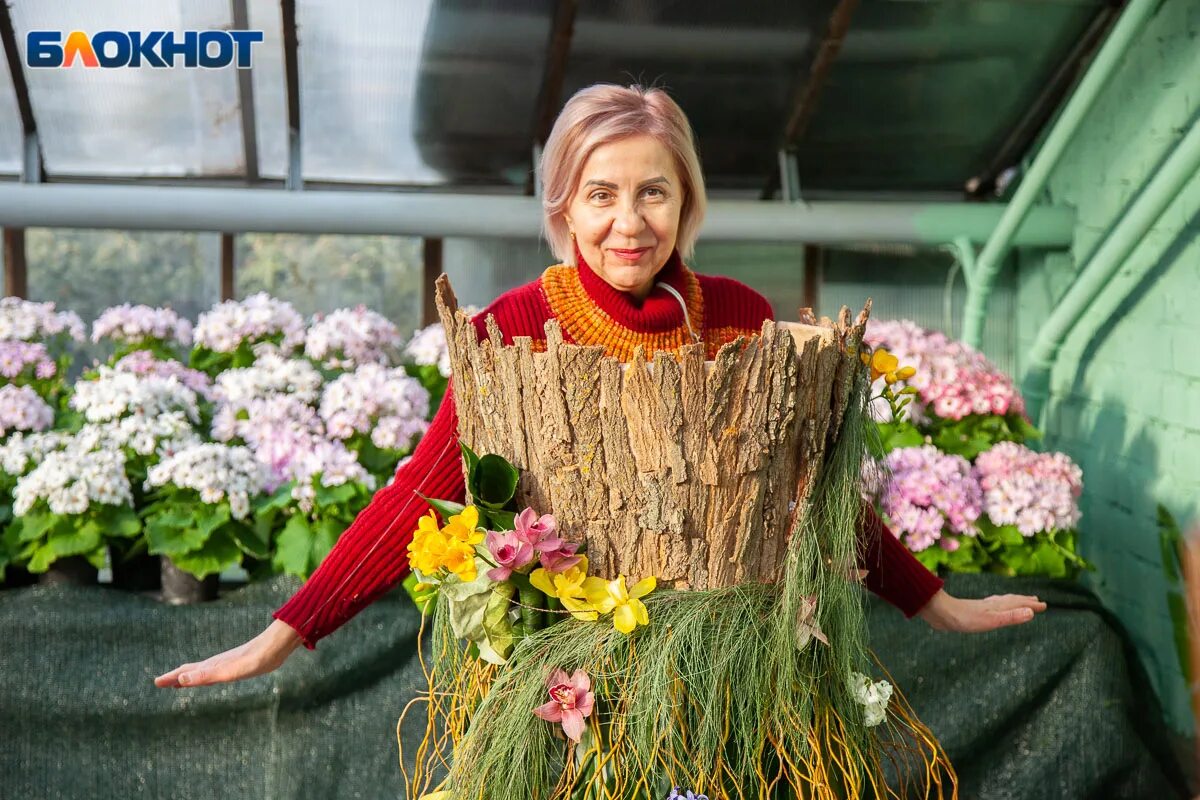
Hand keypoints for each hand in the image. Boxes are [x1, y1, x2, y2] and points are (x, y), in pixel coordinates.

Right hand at [154, 619, 303, 687]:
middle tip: (161, 682)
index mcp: (212, 666)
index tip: (156, 682)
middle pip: (192, 671)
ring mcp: (228, 663)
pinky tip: (211, 676)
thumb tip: (182, 680)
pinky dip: (207, 674)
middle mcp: (217, 663)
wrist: (276, 647)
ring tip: (181, 680)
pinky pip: (217, 670)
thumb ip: (206, 676)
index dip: (172, 678)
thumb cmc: (255, 660)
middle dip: (176, 677)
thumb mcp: (229, 672)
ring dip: (190, 676)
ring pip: (203, 670)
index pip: (186, 673)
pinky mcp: (239, 664)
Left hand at [917, 589, 1046, 632]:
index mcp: (997, 607)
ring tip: (1018, 603)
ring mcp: (981, 607)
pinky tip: (991, 609)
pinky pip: (991, 607)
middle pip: (1011, 601)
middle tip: (1036, 600)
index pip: (1018, 604)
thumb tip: (1031, 612)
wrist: (939, 613)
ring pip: (1001, 603)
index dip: (1031, 606)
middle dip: (1024, 601)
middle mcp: (991, 605)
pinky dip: (998, 606)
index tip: (1044, 605)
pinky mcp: (972, 611)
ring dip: (1012, 602)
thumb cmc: (964, 618)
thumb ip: (1010, 617)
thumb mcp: (990, 621)